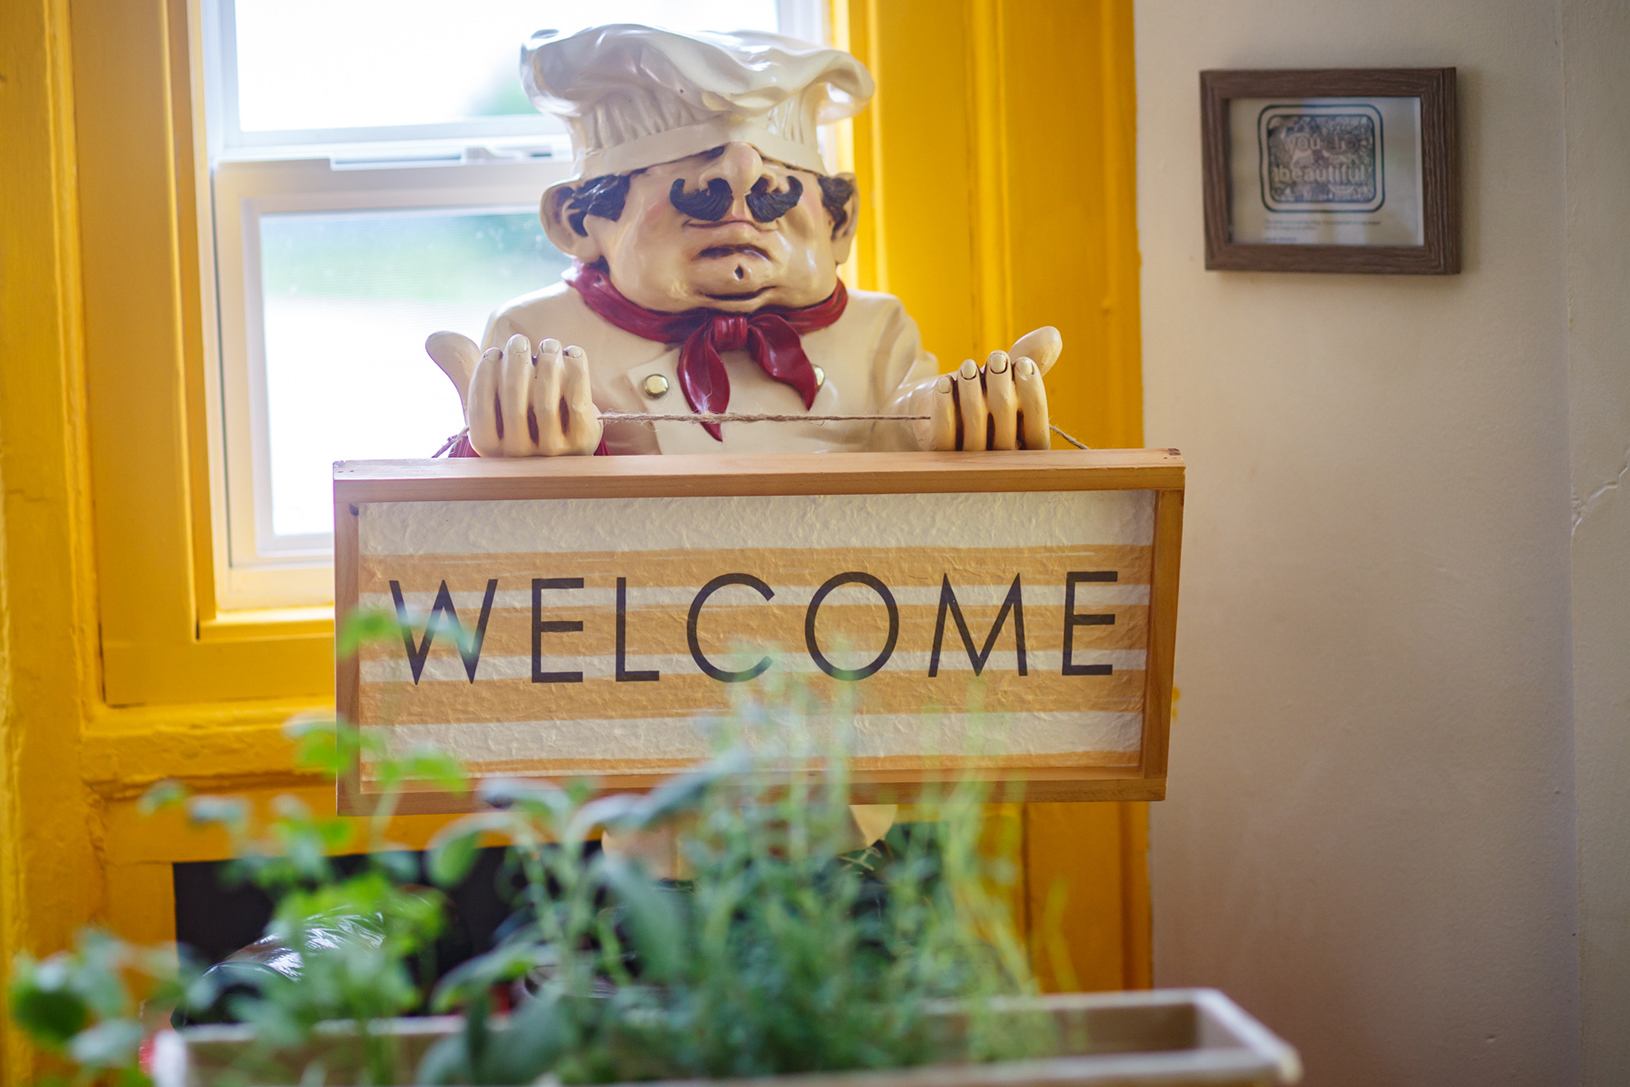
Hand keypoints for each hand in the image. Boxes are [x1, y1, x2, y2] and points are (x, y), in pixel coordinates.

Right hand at [426, 331, 602, 456]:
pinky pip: (576, 401)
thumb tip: (435, 338)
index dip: (485, 373)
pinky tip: (573, 352)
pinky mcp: (581, 442)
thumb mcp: (488, 397)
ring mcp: (551, 452)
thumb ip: (461, 368)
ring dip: (546, 363)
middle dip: (515, 363)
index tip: (494, 351)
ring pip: (544, 401)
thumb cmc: (518, 415)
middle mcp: (517, 455)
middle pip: (514, 401)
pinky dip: (576, 371)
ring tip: (548, 344)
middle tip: (519, 341)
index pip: (480, 406)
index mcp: (487, 446)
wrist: (565, 443)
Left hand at [929, 326, 1060, 450]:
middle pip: (1005, 422)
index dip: (1032, 393)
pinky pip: (945, 433)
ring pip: (975, 425)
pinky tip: (945, 382)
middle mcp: (999, 462)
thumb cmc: (983, 391)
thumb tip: (1053, 335)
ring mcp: (968, 463)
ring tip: (967, 366)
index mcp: (1026, 450)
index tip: (1023, 362)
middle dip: (1001, 382)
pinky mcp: (940, 456)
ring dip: (972, 388)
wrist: (937, 406)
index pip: (1037, 429)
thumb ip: (1032, 360)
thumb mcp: (1008, 376)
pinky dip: (945, 404)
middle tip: (996, 356)